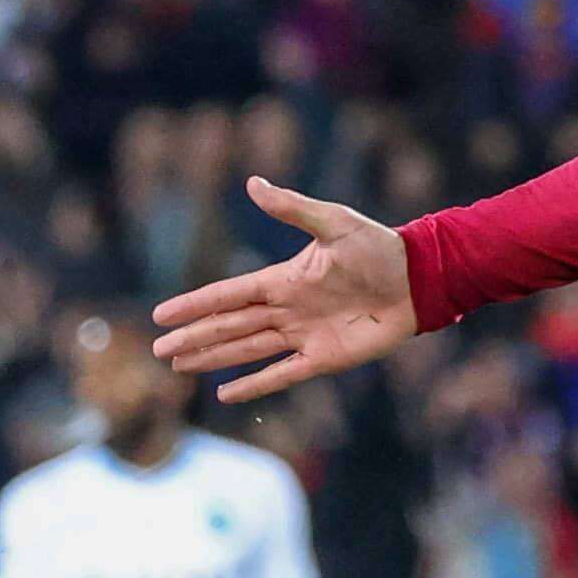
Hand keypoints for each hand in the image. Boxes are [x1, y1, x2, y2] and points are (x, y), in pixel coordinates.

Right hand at [152, 180, 417, 403]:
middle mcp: (286, 309)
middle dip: (194, 338)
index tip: (162, 315)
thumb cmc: (378, 247)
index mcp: (283, 279)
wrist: (417, 280)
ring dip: (214, 359)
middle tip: (159, 351)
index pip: (228, 294)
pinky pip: (282, 374)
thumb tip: (253, 183)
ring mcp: (303, 336)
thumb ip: (292, 208)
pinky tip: (226, 394)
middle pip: (229, 327)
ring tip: (180, 368)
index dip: (195, 304)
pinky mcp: (324, 358)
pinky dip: (255, 385)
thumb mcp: (333, 223)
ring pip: (247, 351)